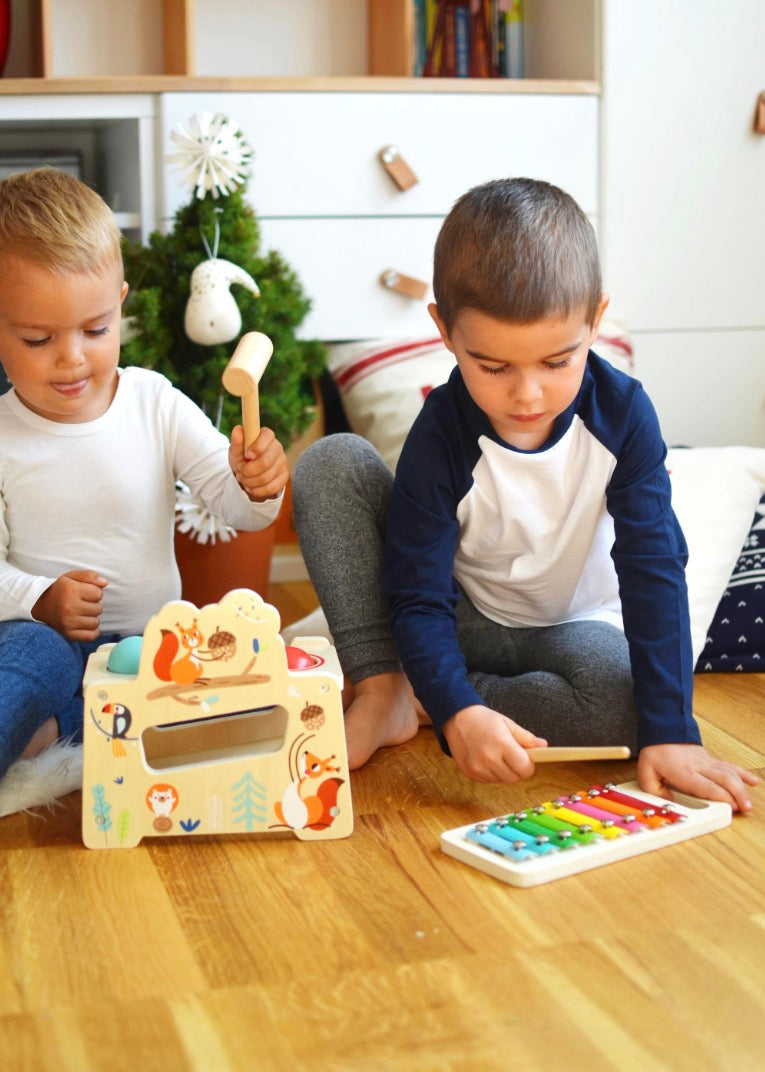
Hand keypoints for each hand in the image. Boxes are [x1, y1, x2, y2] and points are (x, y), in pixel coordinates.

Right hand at [31, 569, 107, 640]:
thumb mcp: (72, 577)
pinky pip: (91, 636)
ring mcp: (68, 623)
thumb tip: (105, 582)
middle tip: (81, 604)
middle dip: (93, 605)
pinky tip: (83, 624)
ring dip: (91, 618)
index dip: (94, 592)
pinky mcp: (69, 635)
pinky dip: (91, 631)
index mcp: (70, 590)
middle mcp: (69, 607)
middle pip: (99, 608)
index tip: (84, 593)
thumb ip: (90, 576)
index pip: (98, 593)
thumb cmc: (61, 590)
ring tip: (80, 613)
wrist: (41, 605)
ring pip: (96, 622)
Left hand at [229, 425, 288, 502]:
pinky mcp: (284, 477)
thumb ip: (237, 442)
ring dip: (249, 481)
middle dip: (248, 470)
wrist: (249, 474)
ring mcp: (282, 463)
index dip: (258, 446)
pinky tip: (251, 487)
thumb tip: (237, 429)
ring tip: (243, 478)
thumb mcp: (236, 450)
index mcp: (266, 436)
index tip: (247, 455)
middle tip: (240, 471)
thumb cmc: (243, 458)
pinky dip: (257, 490)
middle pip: (266, 461)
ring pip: (266, 477)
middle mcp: (277, 448)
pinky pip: (270, 488)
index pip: (268, 436)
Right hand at [443, 703, 547, 782]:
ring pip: (501, 780)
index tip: (527, 759)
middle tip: (512, 756)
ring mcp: (478, 767)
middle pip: (514, 778)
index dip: (529, 765)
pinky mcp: (469, 772)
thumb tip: (543, 746)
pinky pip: (489, 780)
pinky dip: (492, 773)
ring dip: (504, 772)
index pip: (525, 768)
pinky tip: (486, 759)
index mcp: (502, 744)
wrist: (456, 718)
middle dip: (517, 770)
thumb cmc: (484, 719)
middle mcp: (489, 758)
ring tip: (497, 756)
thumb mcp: (508, 724)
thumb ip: (526, 737)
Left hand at [637, 742, 758, 812]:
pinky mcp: (711, 760)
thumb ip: (654, 790)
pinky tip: (754, 781)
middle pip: (723, 779)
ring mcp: (707, 762)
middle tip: (744, 808)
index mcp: (683, 771)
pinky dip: (743, 774)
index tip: (730, 805)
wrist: (663, 727)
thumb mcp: (646, 771)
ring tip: (749, 803)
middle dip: (736, 794)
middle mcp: (699, 766)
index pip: (705, 785)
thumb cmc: (656, 749)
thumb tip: (668, 801)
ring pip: (730, 773)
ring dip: (742, 788)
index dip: (720, 795)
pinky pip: (730, 766)